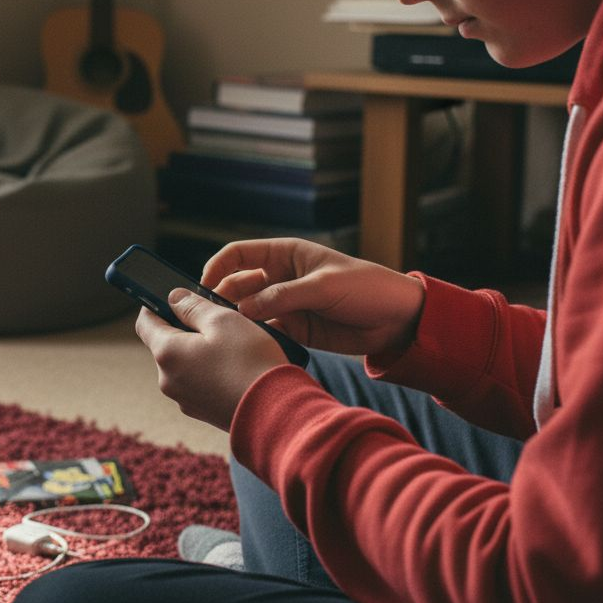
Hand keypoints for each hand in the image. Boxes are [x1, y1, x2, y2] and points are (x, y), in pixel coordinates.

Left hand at [135, 289, 288, 430]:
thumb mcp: (223, 320)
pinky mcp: (202, 411)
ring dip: (201, 350)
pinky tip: (236, 366)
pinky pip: (200, 382)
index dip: (155, 305)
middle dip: (185, 328)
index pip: (145, 322)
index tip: (173, 298)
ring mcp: (184, 399)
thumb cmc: (250, 362)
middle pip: (166, 344)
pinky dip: (211, 370)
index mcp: (167, 353)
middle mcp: (168, 380)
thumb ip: (193, 306)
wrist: (276, 412)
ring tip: (232, 343)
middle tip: (215, 318)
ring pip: (185, 364)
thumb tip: (174, 298)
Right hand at [202, 239, 424, 355]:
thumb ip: (282, 297)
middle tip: (209, 319)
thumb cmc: (366, 287)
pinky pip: (266, 333)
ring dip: (237, 323)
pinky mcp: (295, 330)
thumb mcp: (323, 286)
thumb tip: (242, 309)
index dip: (218, 267)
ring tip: (226, 337)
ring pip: (248, 312)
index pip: (239, 254)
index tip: (203, 285)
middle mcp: (280, 278)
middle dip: (221, 300)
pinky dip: (256, 340)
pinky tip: (251, 348)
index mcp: (285, 255)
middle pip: (237, 285)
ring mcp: (286, 305)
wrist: (399, 319)